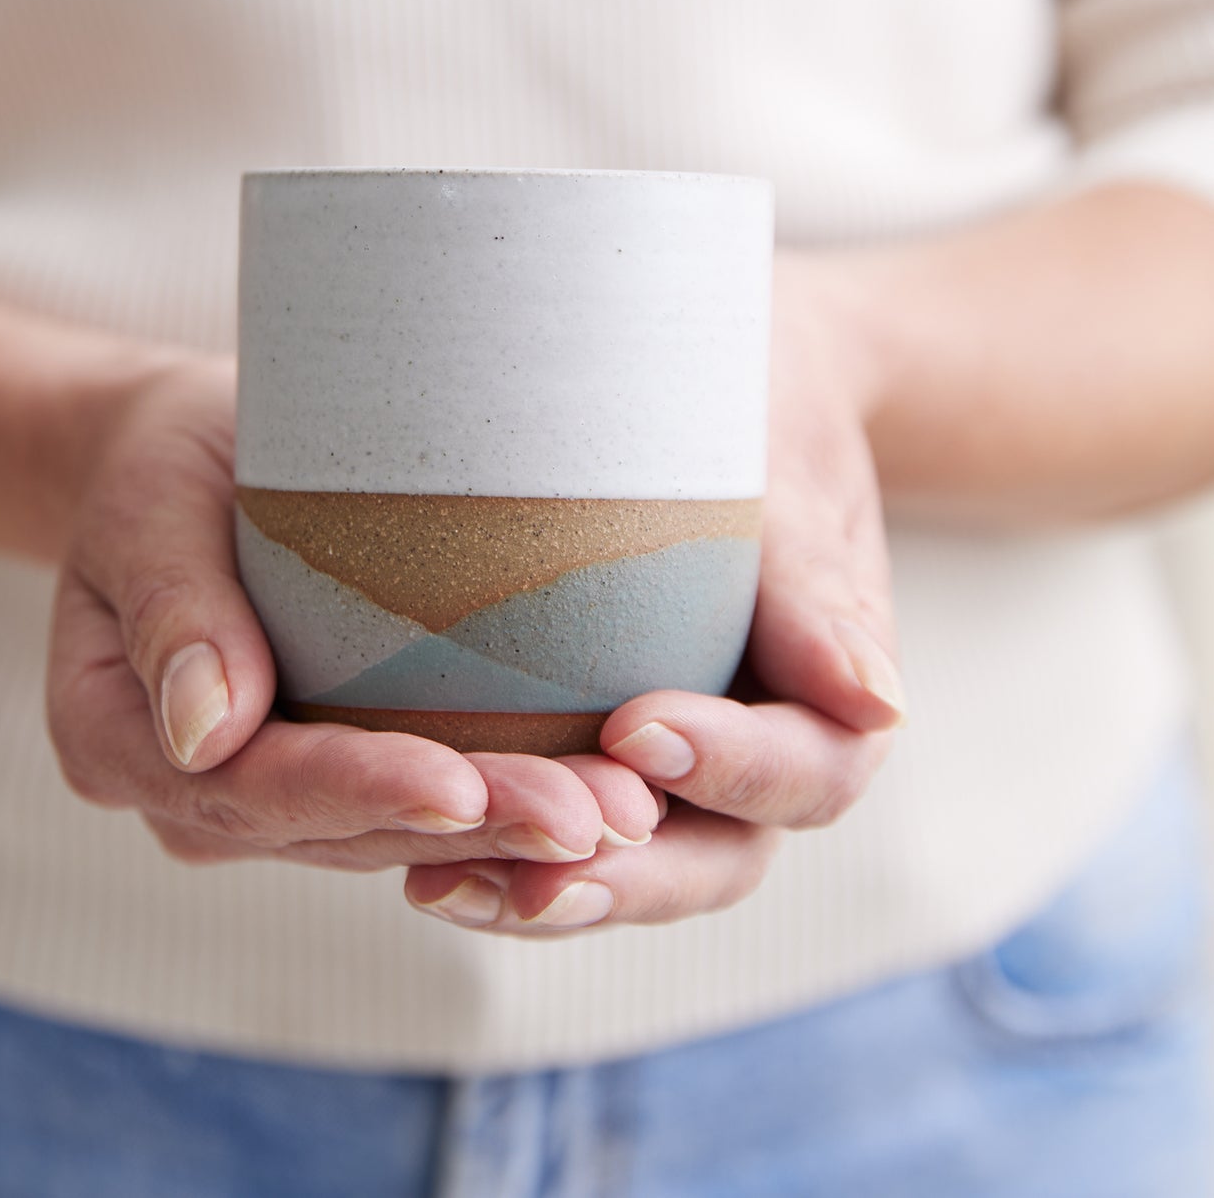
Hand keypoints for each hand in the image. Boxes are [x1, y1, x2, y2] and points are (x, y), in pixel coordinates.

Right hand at [45, 357, 661, 872]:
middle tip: (594, 821)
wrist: (191, 464)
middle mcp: (192, 792)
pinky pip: (418, 809)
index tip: (456, 784)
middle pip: (336, 830)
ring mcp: (265, 798)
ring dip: (509, 835)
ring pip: (392, 837)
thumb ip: (172, 607)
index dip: (353, 789)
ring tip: (622, 820)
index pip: (243, 785)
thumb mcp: (148, 504)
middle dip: (470, 830)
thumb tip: (207, 730)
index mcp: (117, 739)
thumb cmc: (166, 465)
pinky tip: (597, 801)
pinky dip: (504, 808)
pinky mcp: (335, 771)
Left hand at [404, 253, 902, 930]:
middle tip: (535, 874)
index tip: (634, 728)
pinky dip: (500, 853)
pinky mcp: (598, 762)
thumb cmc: (760, 420)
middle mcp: (759, 762)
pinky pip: (562, 831)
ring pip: (632, 868)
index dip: (731, 766)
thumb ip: (818, 591)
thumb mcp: (793, 482)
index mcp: (835, 705)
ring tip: (441, 889)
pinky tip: (417, 860)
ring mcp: (678, 775)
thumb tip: (877, 704)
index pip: (807, 771)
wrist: (714, 401)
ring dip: (545, 893)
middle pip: (717, 860)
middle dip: (629, 875)